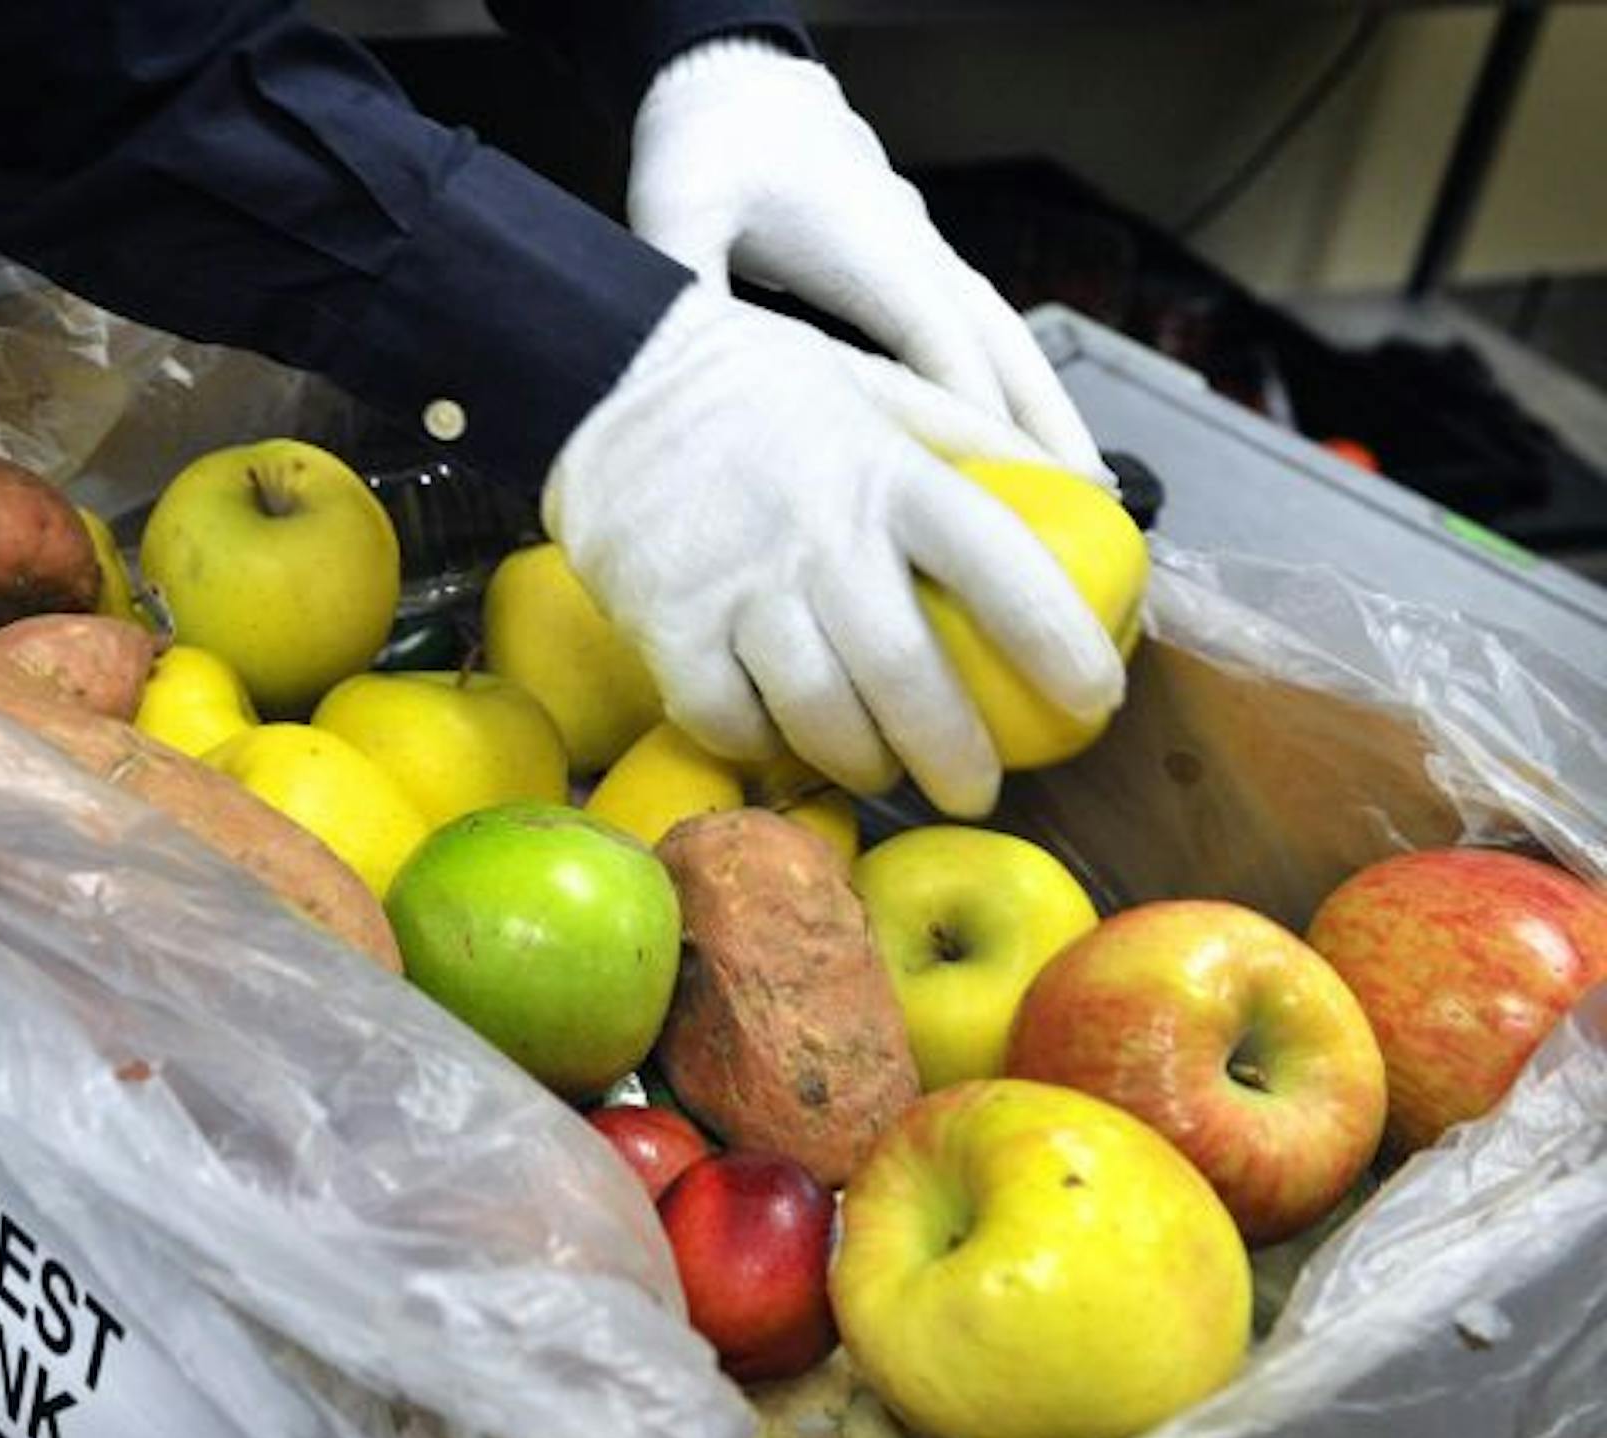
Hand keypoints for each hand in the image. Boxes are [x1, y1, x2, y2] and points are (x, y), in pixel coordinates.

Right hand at [544, 286, 1123, 816]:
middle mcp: (821, 537)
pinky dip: (763, 748)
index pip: (999, 567)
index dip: (1058, 643)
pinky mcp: (668, 626)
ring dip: (864, 764)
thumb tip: (1086, 487)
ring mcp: (740, 588)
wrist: (609, 376)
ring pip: (820, 716)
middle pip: (908, 676)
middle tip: (979, 792)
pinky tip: (780, 744)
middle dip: (955, 754)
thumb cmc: (757, 388)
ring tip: (882, 773)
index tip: (1096, 701)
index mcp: (888, 475)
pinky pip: (728, 720)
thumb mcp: (873, 384)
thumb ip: (968, 438)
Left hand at [629, 37, 1107, 481]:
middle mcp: (918, 256)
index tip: (1001, 503)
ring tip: (1091, 488)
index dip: (975, 425)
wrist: (740, 88)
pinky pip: (985, 334)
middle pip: (1004, 352)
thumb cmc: (712, 150)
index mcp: (871, 252)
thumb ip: (677, 287)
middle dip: (1047, 433)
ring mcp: (928, 259)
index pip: (941, 350)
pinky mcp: (920, 266)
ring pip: (1010, 341)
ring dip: (1050, 411)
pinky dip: (1017, 387)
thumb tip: (667, 362)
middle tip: (1092, 514)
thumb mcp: (676, 214)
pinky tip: (1029, 440)